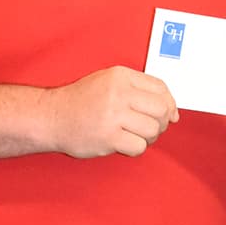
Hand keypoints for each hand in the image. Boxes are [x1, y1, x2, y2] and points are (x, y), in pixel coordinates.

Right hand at [45, 66, 177, 157]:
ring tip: (136, 135)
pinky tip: (125, 143)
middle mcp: (119, 93)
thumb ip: (140, 89)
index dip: (169, 103)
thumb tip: (173, 111)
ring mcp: (113, 115)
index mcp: (121, 76)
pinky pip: (138, 146)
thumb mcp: (109, 81)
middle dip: (162, 121)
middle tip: (152, 126)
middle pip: (161, 109)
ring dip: (149, 136)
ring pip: (153, 129)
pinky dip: (136, 148)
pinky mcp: (108, 137)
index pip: (161, 87)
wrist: (52, 116)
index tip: (168, 112)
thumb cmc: (81, 100)